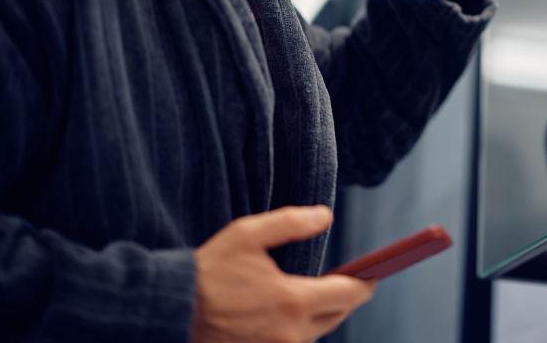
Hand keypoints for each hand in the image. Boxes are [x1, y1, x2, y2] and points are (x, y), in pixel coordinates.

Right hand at [192, 206, 375, 342]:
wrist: (173, 312)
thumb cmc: (210, 270)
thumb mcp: (248, 235)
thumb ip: (291, 223)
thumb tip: (326, 216)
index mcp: (293, 301)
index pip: (349, 295)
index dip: (365, 283)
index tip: (373, 274)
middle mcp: (291, 334)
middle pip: (338, 316)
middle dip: (344, 297)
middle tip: (344, 280)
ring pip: (317, 333)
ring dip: (321, 314)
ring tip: (314, 293)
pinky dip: (299, 329)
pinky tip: (287, 313)